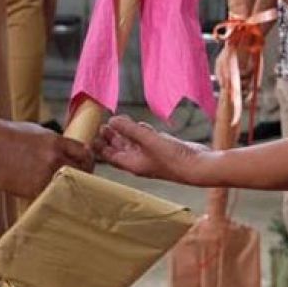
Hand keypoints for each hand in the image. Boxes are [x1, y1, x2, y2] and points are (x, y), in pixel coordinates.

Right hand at [0, 114, 93, 198]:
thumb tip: (66, 151)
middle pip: (82, 171)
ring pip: (68, 186)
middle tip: (81, 181)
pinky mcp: (32, 189)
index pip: (84, 152)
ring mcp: (44, 174)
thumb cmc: (8, 135)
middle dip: (84, 175)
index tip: (87, 164)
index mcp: (56, 141)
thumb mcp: (37, 132)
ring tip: (65, 190)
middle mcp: (54, 158)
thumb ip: (54, 143)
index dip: (88, 159)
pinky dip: (51, 196)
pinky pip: (51, 195)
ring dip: (68, 188)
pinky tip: (49, 195)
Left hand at [92, 115, 209, 184]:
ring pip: (133, 143)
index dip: (99, 147)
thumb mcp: (148, 140)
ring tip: (115, 122)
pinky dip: (140, 131)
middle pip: (120, 149)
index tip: (89, 137)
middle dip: (110, 138)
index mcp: (132, 164)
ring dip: (124, 133)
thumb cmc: (173, 159)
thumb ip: (129, 129)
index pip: (109, 155)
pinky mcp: (163, 148)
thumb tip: (112, 120)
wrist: (198, 166)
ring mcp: (151, 155)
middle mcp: (140, 161)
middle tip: (100, 126)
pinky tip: (138, 124)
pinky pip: (146, 139)